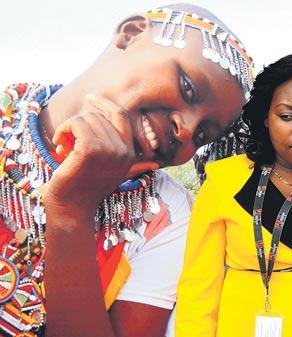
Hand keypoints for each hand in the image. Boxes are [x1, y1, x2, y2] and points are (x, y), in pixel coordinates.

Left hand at [44, 95, 144, 217]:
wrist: (72, 208)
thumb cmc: (87, 190)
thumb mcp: (115, 174)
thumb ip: (135, 166)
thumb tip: (156, 164)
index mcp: (130, 153)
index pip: (121, 115)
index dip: (106, 104)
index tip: (90, 98)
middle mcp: (123, 150)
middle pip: (100, 116)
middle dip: (80, 123)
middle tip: (66, 139)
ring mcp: (108, 149)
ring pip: (87, 118)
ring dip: (69, 129)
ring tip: (63, 146)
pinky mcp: (90, 149)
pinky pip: (76, 124)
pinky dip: (63, 130)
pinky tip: (59, 146)